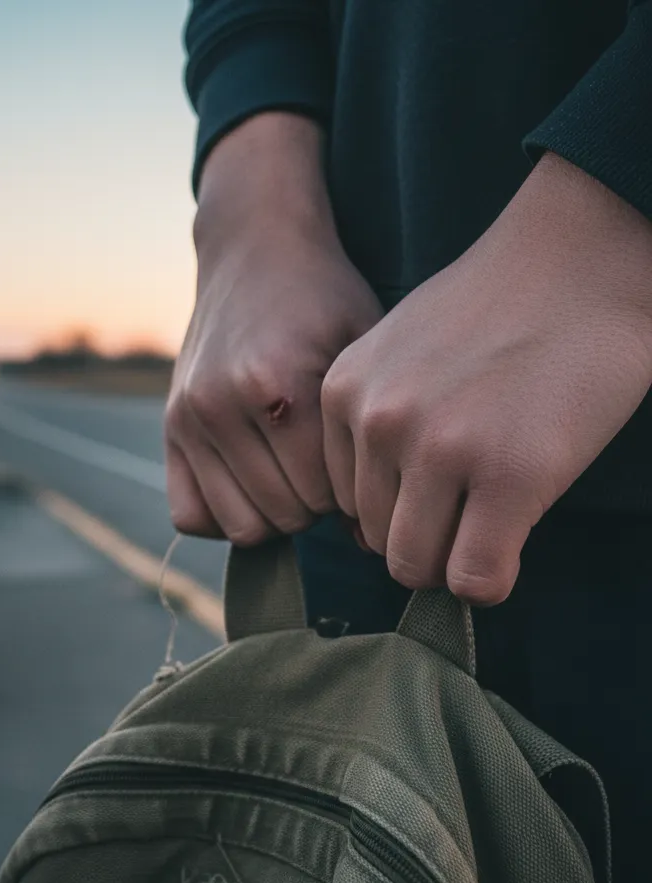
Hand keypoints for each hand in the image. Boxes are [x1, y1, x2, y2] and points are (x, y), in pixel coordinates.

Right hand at [166, 114, 384, 542]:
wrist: (254, 249)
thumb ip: (362, 432)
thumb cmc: (323, 300)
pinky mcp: (170, 426)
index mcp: (281, 382)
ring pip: (239, 525)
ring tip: (291, 475)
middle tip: (327, 466)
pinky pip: (190, 515)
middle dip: (317, 504)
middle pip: (286, 514)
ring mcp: (190, 417)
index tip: (360, 462)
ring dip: (274, 513)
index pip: (326, 495)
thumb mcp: (362, 348)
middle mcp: (224, 403)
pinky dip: (223, 515)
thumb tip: (359, 528)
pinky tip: (250, 484)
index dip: (354, 491)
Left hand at [320, 152, 651, 605]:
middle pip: (375, 539)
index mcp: (342, 394)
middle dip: (421, 542)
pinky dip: (490, 583)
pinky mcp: (510, 475)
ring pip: (417, 566)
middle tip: (469, 518)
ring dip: (453, 562)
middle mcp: (379, 423)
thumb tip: (364, 527)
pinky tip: (510, 552)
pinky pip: (476, 577)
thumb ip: (371, 424)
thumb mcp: (396, 352)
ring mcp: (441, 449)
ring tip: (491, 527)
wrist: (583, 256)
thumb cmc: (495, 308)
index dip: (391, 511)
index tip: (435, 494)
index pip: (342, 502)